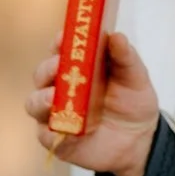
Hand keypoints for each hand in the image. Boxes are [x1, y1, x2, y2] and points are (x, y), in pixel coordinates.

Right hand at [27, 32, 158, 175]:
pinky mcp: (55, 137)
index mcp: (77, 67)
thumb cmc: (132, 103)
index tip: (64, 38)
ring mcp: (54, 112)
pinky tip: (64, 127)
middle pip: (42, 74)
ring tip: (54, 97)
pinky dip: (52, 129)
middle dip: (48, 69)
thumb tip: (117, 36)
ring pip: (35, 102)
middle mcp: (60, 87)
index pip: (61, 50)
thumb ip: (126, 58)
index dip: (60, 42)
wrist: (139, 140)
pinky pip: (45, 133)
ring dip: (42, 98)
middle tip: (59, 67)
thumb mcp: (135, 78)